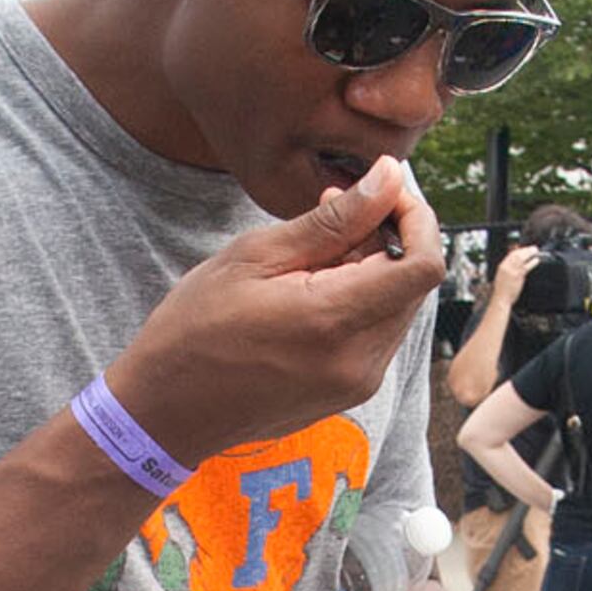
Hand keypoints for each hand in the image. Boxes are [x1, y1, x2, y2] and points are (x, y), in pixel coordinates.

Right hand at [107, 156, 440, 464]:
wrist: (167, 413)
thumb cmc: (194, 328)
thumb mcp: (255, 256)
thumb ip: (333, 219)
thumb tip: (390, 178)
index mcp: (333, 322)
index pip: (424, 264)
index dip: (417, 219)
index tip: (387, 191)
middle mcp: (358, 361)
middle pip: (413, 283)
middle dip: (389, 237)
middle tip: (335, 207)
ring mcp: (357, 383)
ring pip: (398, 307)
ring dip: (373, 269)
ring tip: (312, 251)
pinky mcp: (349, 393)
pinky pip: (378, 333)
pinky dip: (361, 300)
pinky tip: (312, 288)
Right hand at [489, 243, 543, 303]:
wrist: (501, 298)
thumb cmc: (502, 290)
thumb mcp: (502, 276)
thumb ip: (509, 268)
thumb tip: (517, 262)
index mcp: (502, 266)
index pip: (511, 254)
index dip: (519, 249)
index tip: (525, 248)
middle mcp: (506, 267)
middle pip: (517, 254)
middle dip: (526, 249)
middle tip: (533, 248)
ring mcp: (512, 271)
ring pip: (522, 258)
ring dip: (530, 253)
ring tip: (536, 252)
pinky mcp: (518, 276)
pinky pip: (526, 266)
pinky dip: (532, 262)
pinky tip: (536, 260)